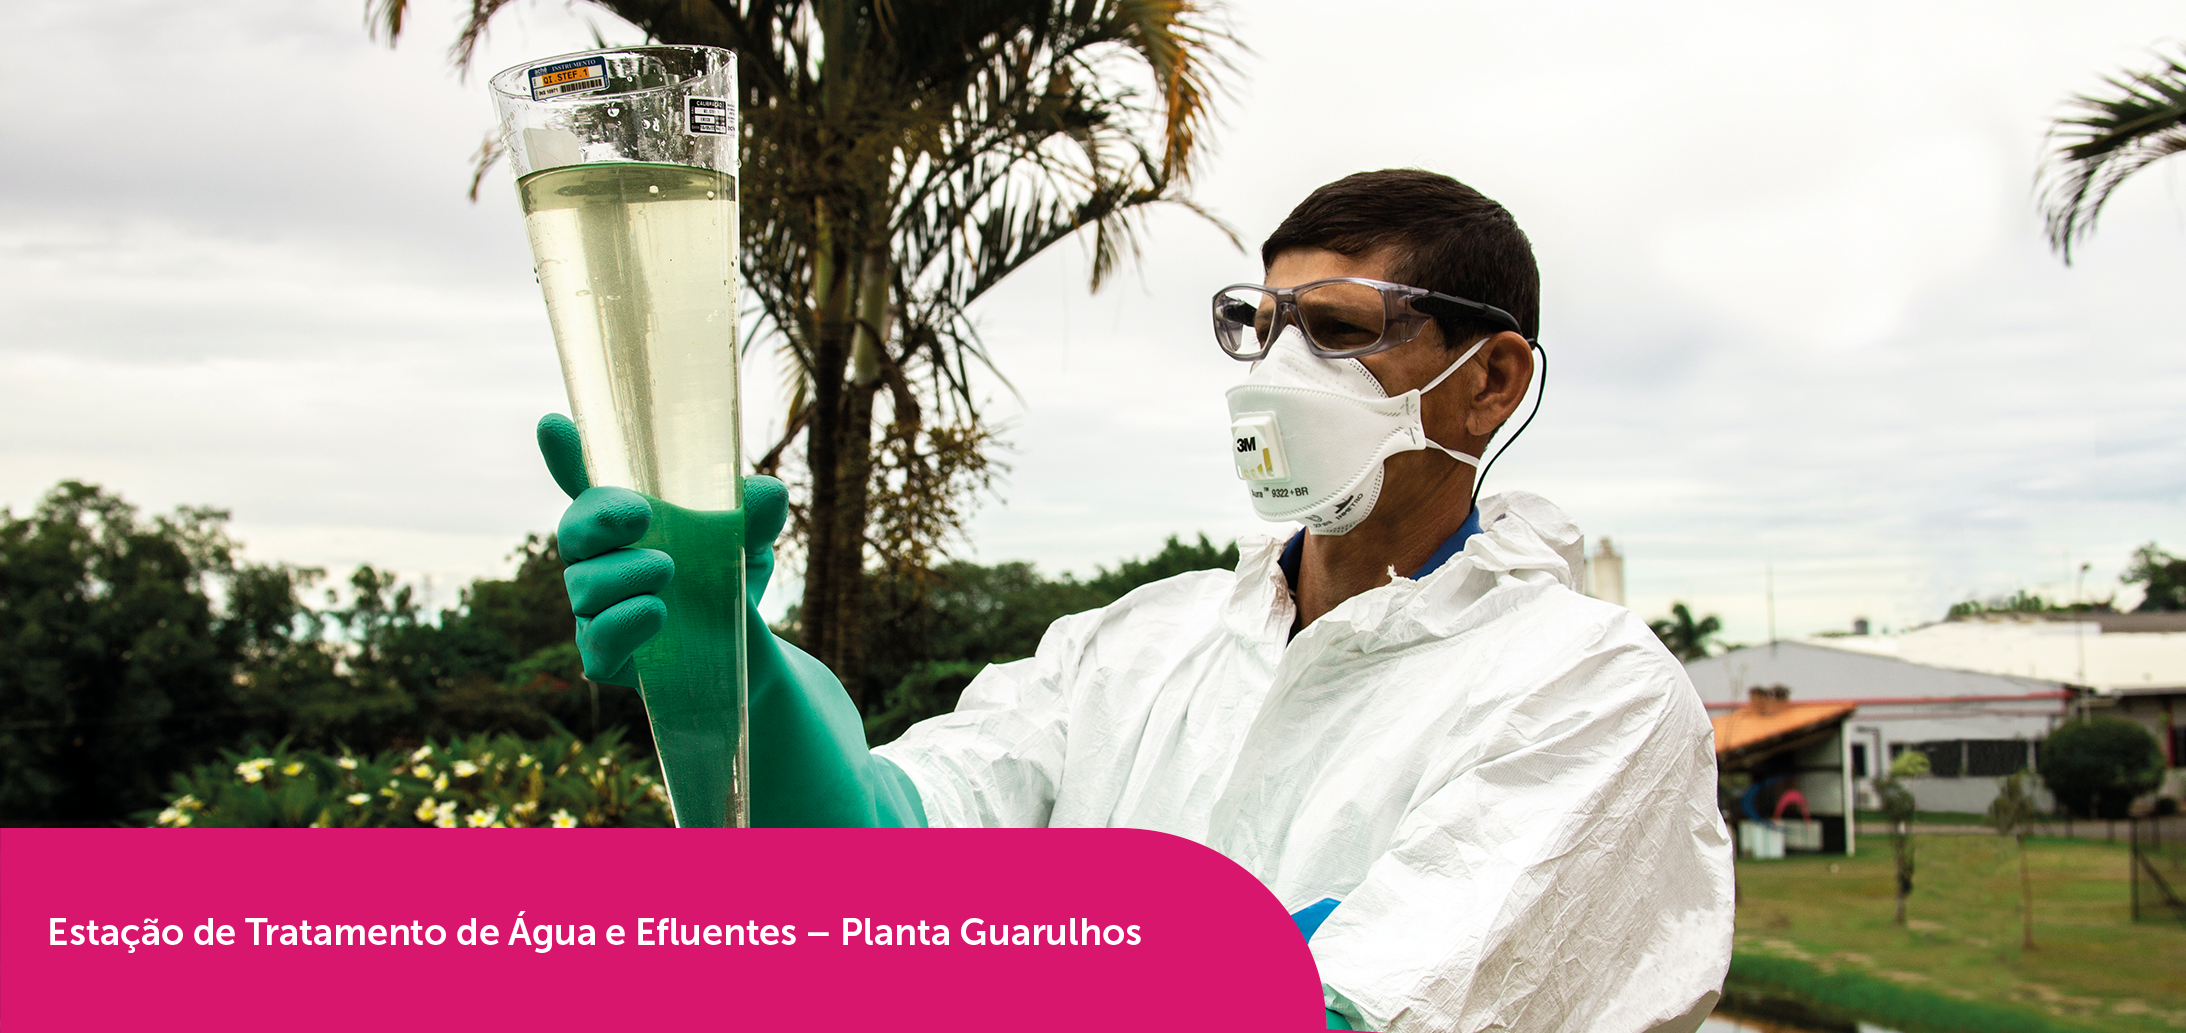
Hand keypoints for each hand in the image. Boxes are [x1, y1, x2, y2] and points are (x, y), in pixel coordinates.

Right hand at [537, 414, 787, 685]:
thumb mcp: (750, 540)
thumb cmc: (731, 582)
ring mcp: (598, 611)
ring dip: (623, 573)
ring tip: (667, 569)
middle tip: (639, 515)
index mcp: (627, 523)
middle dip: (597, 518)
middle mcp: (602, 562)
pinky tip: (656, 611)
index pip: (587, 485)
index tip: (554, 426)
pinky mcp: (605, 658)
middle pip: (573, 532)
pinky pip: (596, 639)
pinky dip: (622, 621)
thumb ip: (752, 513)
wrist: (750, 653)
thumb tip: (767, 493)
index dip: (566, 457)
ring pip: (584, 586)